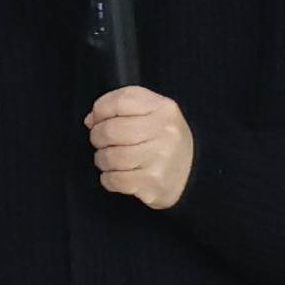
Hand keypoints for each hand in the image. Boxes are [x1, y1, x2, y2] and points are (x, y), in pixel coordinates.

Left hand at [89, 88, 192, 212]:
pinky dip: (109, 178)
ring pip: (110, 156)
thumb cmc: (164, 140)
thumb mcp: (152, 113)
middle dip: (97, 138)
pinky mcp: (153, 183)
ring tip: (110, 160)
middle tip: (102, 142)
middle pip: (110, 130)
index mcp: (163, 108)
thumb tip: (91, 120)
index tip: (98, 119)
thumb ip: (121, 107)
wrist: (194, 173)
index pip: (120, 101)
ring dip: (102, 160)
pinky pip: (115, 179)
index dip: (100, 110)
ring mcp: (160, 158)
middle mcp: (165, 132)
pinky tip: (118, 175)